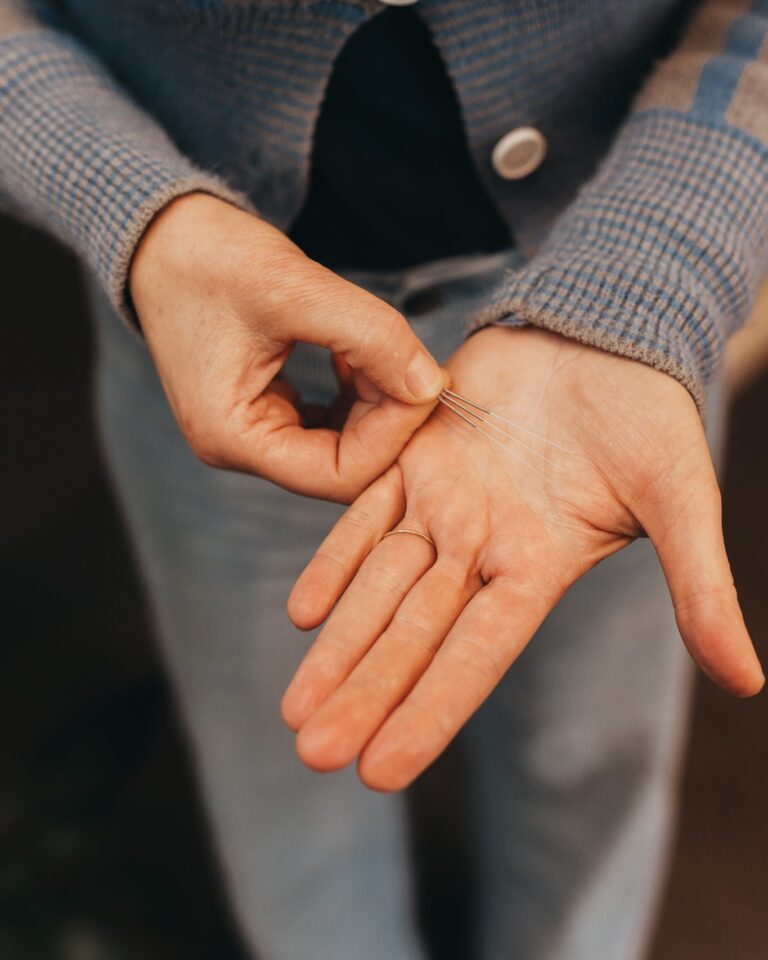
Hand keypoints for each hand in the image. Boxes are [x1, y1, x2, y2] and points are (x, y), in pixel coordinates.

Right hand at [129, 193, 444, 501]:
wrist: (165, 238)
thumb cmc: (212, 257)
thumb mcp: (295, 288)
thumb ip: (370, 335)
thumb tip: (432, 385)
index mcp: (232, 436)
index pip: (338, 473)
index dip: (393, 435)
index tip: (427, 382)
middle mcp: (239, 448)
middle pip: (345, 465)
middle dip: (390, 418)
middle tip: (417, 365)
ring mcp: (253, 432)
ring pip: (342, 446)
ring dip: (377, 405)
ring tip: (387, 352)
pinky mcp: (267, 410)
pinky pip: (329, 423)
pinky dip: (358, 394)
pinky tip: (361, 355)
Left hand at [281, 326, 763, 789]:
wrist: (600, 334)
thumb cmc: (648, 414)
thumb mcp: (680, 500)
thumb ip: (699, 585)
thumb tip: (749, 681)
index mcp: (537, 567)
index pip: (477, 655)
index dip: (430, 710)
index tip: (382, 769)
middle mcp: (481, 548)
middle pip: (414, 633)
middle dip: (365, 693)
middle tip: (315, 755)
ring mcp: (443, 504)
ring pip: (380, 586)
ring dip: (338, 645)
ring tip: (296, 710)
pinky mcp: (414, 458)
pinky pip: (364, 515)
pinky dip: (334, 559)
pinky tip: (302, 610)